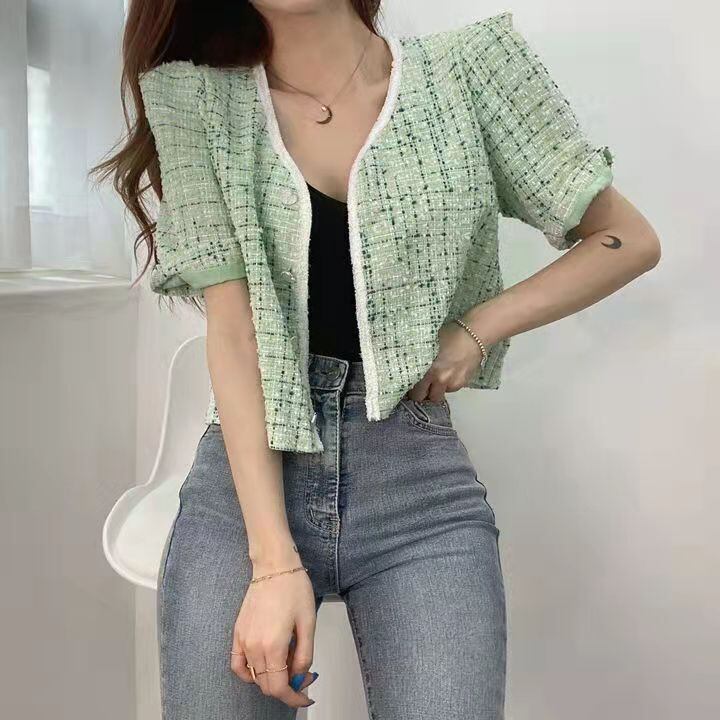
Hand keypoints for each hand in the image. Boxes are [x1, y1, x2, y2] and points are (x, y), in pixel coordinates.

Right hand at [231, 552, 317, 708]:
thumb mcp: (308, 623)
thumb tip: (300, 677)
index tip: (305, 697)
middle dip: (287, 687)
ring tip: (288, 664)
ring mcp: (243, 640)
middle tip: (303, 675)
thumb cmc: (293, 588)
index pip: (279, 688)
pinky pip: (237, 664)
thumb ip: (304, 655)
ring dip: (271, 678)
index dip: (294, 698)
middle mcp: (254, 647)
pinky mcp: (237, 633)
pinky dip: (248, 673)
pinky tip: (262, 667)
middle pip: (267, 685)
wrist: (274, 566)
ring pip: (254, 677)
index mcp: (273, 646)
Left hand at [405, 320, 485, 402]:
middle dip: (424, 394)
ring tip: (437, 376)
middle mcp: (442, 380)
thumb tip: (413, 365)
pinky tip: (449, 372)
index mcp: (430, 371)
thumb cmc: (451, 334)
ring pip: (442, 394)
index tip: (409, 388)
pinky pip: (452, 388)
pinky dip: (449, 384)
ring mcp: (454, 382)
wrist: (475, 334)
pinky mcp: (464, 382)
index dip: (412, 392)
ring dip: (438, 389)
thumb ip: (422, 359)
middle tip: (421, 386)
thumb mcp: (429, 344)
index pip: (417, 392)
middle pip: (429, 398)